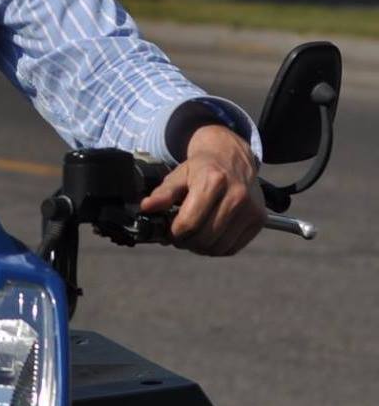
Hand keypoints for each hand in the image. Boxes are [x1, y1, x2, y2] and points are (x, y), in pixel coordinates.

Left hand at [140, 124, 265, 255]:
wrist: (233, 156)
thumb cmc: (202, 167)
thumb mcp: (179, 175)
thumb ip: (163, 193)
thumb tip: (145, 208)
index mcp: (213, 180)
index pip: (190, 221)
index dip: (174, 233)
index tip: (168, 231)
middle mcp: (236, 195)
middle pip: (204, 237)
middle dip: (185, 242)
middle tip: (177, 237)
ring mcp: (251, 209)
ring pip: (219, 246)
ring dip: (200, 248)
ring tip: (191, 237)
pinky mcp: (259, 219)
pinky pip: (233, 248)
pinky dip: (217, 249)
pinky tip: (208, 237)